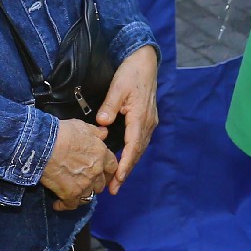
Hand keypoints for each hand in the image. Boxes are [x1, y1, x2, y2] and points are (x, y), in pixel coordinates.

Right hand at [41, 119, 114, 210]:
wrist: (43, 146)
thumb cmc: (62, 132)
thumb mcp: (81, 126)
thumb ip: (95, 132)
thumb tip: (104, 133)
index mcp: (101, 153)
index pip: (112, 167)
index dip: (107, 171)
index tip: (103, 173)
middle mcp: (96, 171)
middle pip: (101, 184)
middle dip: (95, 183)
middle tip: (85, 182)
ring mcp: (85, 184)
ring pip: (89, 196)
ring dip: (82, 195)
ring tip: (73, 193)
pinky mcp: (71, 194)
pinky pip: (72, 205)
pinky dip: (65, 205)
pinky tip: (58, 203)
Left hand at [97, 46, 160, 194]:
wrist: (145, 61)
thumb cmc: (131, 73)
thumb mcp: (117, 87)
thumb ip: (109, 106)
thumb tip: (101, 124)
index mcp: (140, 117)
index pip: (133, 147)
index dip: (125, 165)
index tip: (117, 180)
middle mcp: (148, 123)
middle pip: (137, 152)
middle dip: (126, 171)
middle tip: (113, 189)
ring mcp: (149, 122)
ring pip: (139, 148)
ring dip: (129, 164)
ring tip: (117, 180)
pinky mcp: (147, 119)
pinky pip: (140, 141)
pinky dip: (132, 154)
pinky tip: (124, 160)